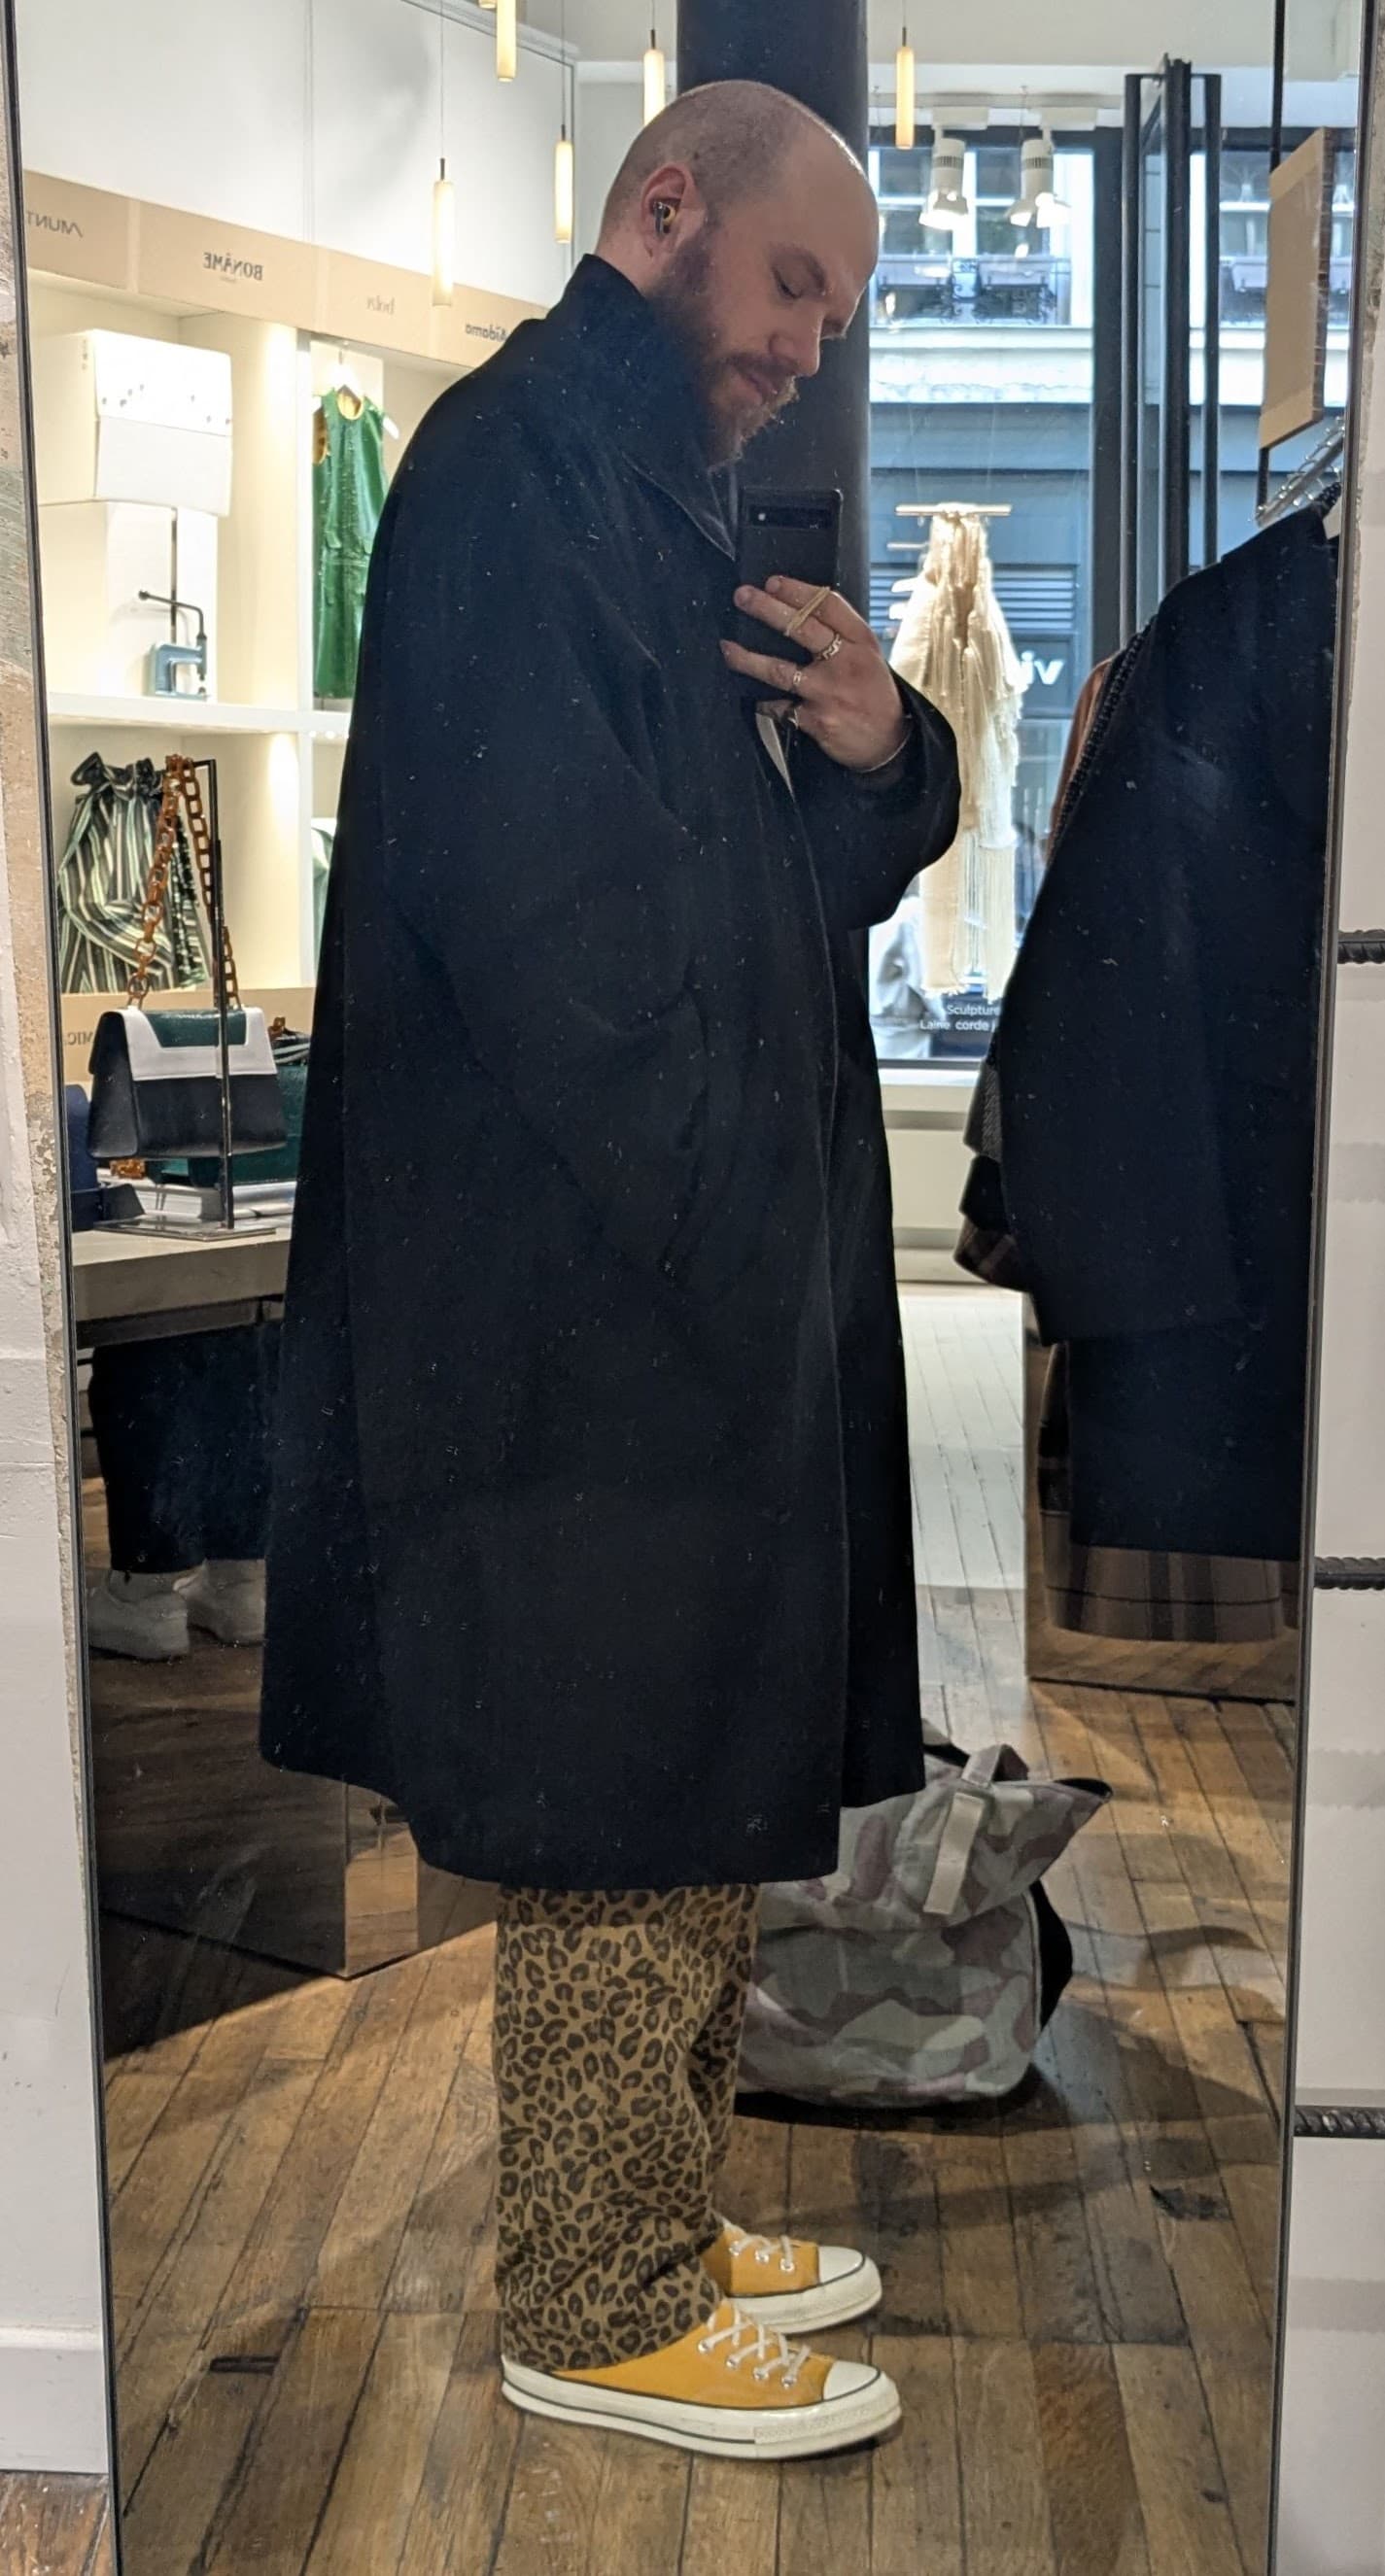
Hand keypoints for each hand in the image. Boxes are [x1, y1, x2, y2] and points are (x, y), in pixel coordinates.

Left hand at [721, 576, 912, 772]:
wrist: (889, 742)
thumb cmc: (874, 695)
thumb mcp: (868, 656)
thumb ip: (841, 635)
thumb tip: (798, 612)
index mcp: (860, 642)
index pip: (827, 605)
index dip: (797, 590)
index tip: (772, 582)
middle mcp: (844, 663)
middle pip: (800, 628)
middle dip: (766, 609)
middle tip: (742, 597)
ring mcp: (828, 693)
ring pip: (779, 669)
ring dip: (748, 658)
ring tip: (727, 648)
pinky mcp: (815, 720)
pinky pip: (779, 707)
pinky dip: (763, 702)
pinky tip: (753, 695)